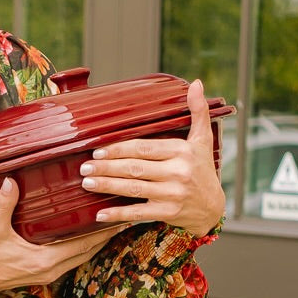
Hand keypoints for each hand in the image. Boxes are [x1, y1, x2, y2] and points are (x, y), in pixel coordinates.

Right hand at [0, 177, 120, 296]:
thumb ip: (5, 204)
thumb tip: (13, 180)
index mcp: (44, 261)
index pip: (83, 245)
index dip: (103, 232)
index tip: (119, 217)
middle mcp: (51, 270)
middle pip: (89, 252)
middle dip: (106, 235)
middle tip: (123, 216)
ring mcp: (48, 274)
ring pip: (82, 258)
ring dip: (97, 243)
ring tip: (111, 225)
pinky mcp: (44, 274)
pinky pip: (71, 260)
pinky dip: (83, 248)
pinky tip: (87, 237)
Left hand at [77, 78, 225, 236]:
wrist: (212, 208)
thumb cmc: (202, 170)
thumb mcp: (203, 139)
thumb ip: (197, 111)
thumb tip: (197, 83)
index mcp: (182, 151)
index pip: (144, 148)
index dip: (119, 149)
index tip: (97, 151)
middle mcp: (178, 173)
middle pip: (135, 168)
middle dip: (107, 167)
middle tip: (85, 167)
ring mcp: (172, 194)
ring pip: (133, 189)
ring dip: (107, 186)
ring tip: (87, 183)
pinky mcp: (168, 213)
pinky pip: (138, 213)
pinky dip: (118, 214)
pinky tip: (100, 214)